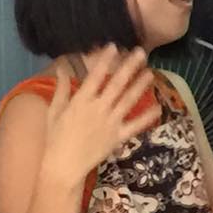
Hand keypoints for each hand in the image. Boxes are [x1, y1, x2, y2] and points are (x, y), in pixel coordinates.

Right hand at [42, 44, 160, 182]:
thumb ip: (61, 89)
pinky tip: (159, 108)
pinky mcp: (118, 137)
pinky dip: (147, 117)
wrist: (63, 166)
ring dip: (140, 86)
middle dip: (129, 67)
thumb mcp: (54, 111)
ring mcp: (110, 123)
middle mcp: (98, 109)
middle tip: (140, 53)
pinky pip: (135, 126)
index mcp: (81, 101)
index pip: (95, 76)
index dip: (105, 60)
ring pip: (128, 101)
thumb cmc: (55, 138)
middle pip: (117, 85)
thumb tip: (62, 69)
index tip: (114, 46)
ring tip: (150, 73)